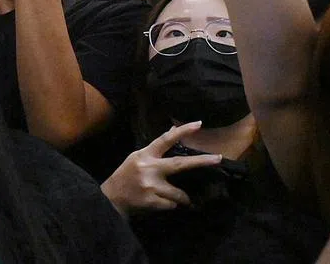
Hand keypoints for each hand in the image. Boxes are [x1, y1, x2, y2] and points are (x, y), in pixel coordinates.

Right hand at [101, 122, 221, 215]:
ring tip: (173, 198)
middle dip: (201, 162)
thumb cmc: (126, 176)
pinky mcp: (152, 202)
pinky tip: (160, 203)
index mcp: (144, 155)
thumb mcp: (137, 158)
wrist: (111, 198)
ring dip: (181, 198)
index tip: (198, 124)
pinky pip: (173, 205)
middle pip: (180, 164)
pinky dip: (171, 205)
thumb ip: (155, 149)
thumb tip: (172, 131)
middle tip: (218, 159)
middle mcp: (149, 169)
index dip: (182, 131)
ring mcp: (151, 186)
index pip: (165, 140)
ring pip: (180, 193)